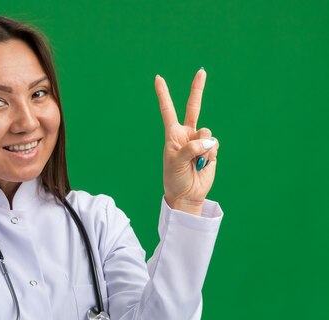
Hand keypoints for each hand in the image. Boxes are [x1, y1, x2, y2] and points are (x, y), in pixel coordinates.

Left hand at [154, 69, 218, 214]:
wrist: (187, 194)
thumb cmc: (175, 179)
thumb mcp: (175, 163)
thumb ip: (190, 148)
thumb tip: (208, 140)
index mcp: (173, 135)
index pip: (168, 110)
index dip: (163, 94)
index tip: (158, 78)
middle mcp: (187, 135)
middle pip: (194, 107)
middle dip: (197, 89)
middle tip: (201, 71)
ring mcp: (200, 141)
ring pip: (206, 132)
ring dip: (201, 147)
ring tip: (194, 162)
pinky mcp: (212, 149)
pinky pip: (214, 144)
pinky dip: (209, 154)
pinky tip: (202, 164)